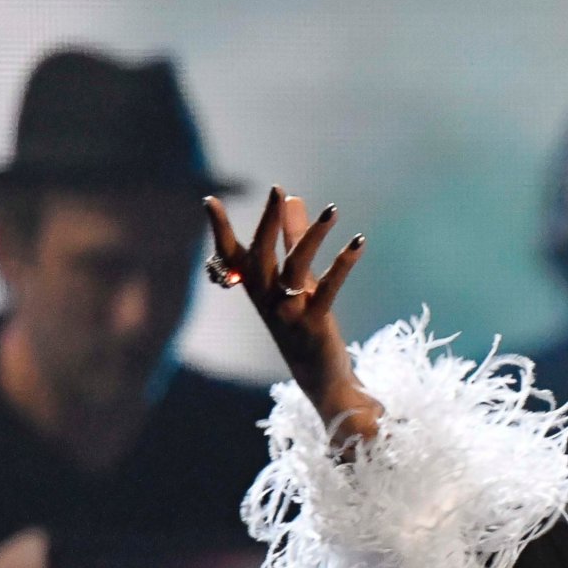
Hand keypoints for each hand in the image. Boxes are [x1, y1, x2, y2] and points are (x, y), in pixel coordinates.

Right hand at [205, 186, 379, 444]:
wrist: (321, 377)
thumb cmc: (305, 322)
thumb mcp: (297, 279)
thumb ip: (294, 238)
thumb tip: (295, 198)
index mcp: (257, 289)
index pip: (234, 256)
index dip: (220, 230)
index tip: (209, 201)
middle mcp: (266, 300)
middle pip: (261, 257)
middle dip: (269, 223)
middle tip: (276, 190)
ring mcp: (288, 313)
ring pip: (295, 268)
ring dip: (313, 236)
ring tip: (332, 210)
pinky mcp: (314, 324)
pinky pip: (328, 290)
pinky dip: (343, 265)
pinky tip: (358, 244)